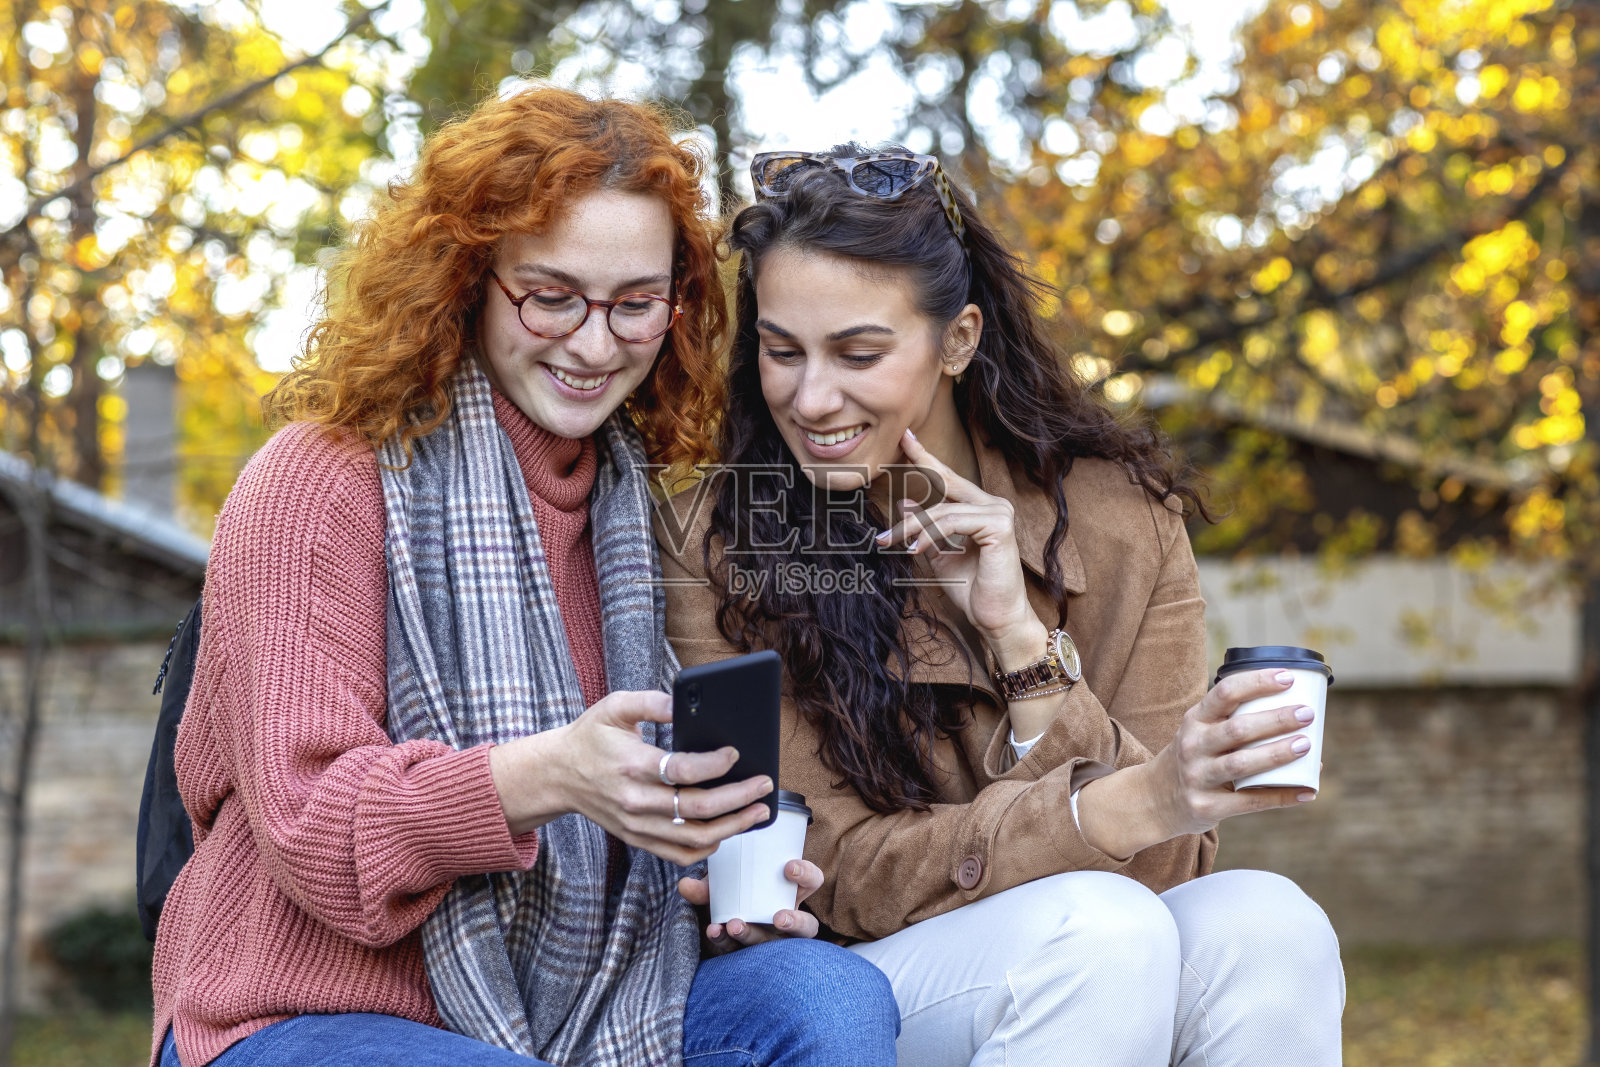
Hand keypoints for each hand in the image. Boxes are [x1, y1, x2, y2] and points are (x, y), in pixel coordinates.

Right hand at [489, 690, 772, 865]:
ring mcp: (637, 826)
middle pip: (697, 809)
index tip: (736, 753)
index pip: (682, 771)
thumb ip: (651, 701)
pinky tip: (727, 832)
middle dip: (738, 799)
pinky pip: (678, 854)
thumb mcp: (615, 707)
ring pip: (693, 838)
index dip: (715, 764)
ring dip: (732, 828)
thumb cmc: (591, 737)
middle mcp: (636, 801)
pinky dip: (708, 848)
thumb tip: (685, 703)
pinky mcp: (638, 839)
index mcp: (631, 765)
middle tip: (764, 785)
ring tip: (757, 812)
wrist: (557, 775)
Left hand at [676, 859, 823, 953]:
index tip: (788, 868)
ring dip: (755, 935)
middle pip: (807, 926)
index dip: (806, 874)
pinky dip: (724, 941)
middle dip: (794, 922)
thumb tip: (685, 885)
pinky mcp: (752, 955)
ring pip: (776, 945)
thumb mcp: (721, 880)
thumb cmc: (729, 889)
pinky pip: (743, 954)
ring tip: (734, 925)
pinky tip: (713, 932)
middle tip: (778, 917)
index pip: (812, 880)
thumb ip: (707, 884)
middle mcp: (787, 917)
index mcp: (789, 890)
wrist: (711, 914)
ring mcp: (772, 940)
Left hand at [875, 429, 1042, 661]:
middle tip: (898, 446)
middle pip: (948, 483)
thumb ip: (927, 529)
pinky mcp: (999, 526)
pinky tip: (915, 549)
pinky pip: (953, 522)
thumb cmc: (973, 591)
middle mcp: (994, 505)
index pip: (951, 480)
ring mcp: (999, 513)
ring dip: (912, 526)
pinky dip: (930, 535)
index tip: (906, 439)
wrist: (996, 620)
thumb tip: (906, 502)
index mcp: (982, 510)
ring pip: (943, 509)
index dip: (928, 458)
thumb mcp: (940, 555)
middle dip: (921, 463)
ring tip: (890, 541)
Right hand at [1077, 669, 1316, 857]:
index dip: (1258, 682)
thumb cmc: (1194, 758)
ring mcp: (1198, 777)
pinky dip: (1282, 796)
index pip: (1225, 693)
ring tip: (1307, 745)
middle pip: (1238, 729)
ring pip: (1242, 763)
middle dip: (1276, 719)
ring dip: (1278, 753)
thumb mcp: (1200, 732)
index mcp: (1194, 720)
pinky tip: (1307, 791)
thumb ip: (1236, 722)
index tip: (1288, 678)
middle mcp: (1193, 746)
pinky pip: (1250, 802)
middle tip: (1307, 713)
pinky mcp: (1207, 807)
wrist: (1154, 799)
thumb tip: (1300, 724)